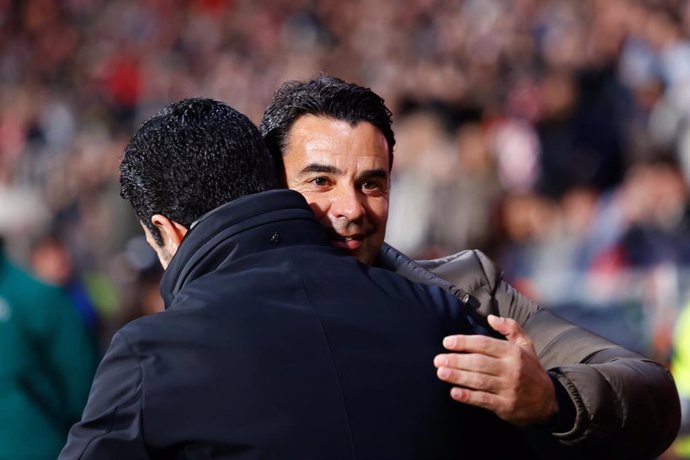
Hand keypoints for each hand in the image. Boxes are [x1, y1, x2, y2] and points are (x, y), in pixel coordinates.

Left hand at [433, 314, 557, 425]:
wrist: (548, 401)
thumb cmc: (531, 369)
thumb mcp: (526, 345)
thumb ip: (510, 328)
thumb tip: (491, 317)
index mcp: (513, 352)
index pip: (484, 344)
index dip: (464, 342)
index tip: (447, 342)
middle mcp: (511, 369)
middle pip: (479, 362)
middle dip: (456, 360)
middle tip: (437, 359)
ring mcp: (508, 389)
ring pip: (479, 381)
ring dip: (458, 376)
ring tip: (441, 373)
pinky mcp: (505, 406)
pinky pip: (483, 400)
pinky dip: (468, 397)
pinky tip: (454, 392)